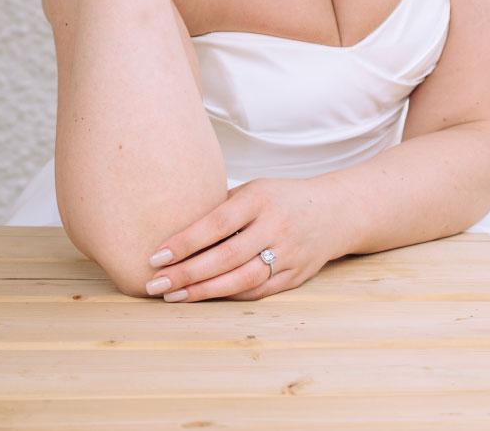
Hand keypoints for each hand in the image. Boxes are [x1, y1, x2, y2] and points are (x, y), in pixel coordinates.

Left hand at [143, 177, 341, 301]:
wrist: (334, 212)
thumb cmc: (279, 198)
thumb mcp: (253, 191)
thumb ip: (221, 209)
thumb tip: (173, 228)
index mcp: (260, 198)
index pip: (216, 224)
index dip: (184, 242)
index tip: (156, 256)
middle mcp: (275, 226)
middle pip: (225, 257)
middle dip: (186, 273)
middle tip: (155, 284)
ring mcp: (288, 253)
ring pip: (241, 280)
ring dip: (203, 292)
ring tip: (172, 296)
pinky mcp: (295, 276)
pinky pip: (256, 291)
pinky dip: (227, 296)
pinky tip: (203, 298)